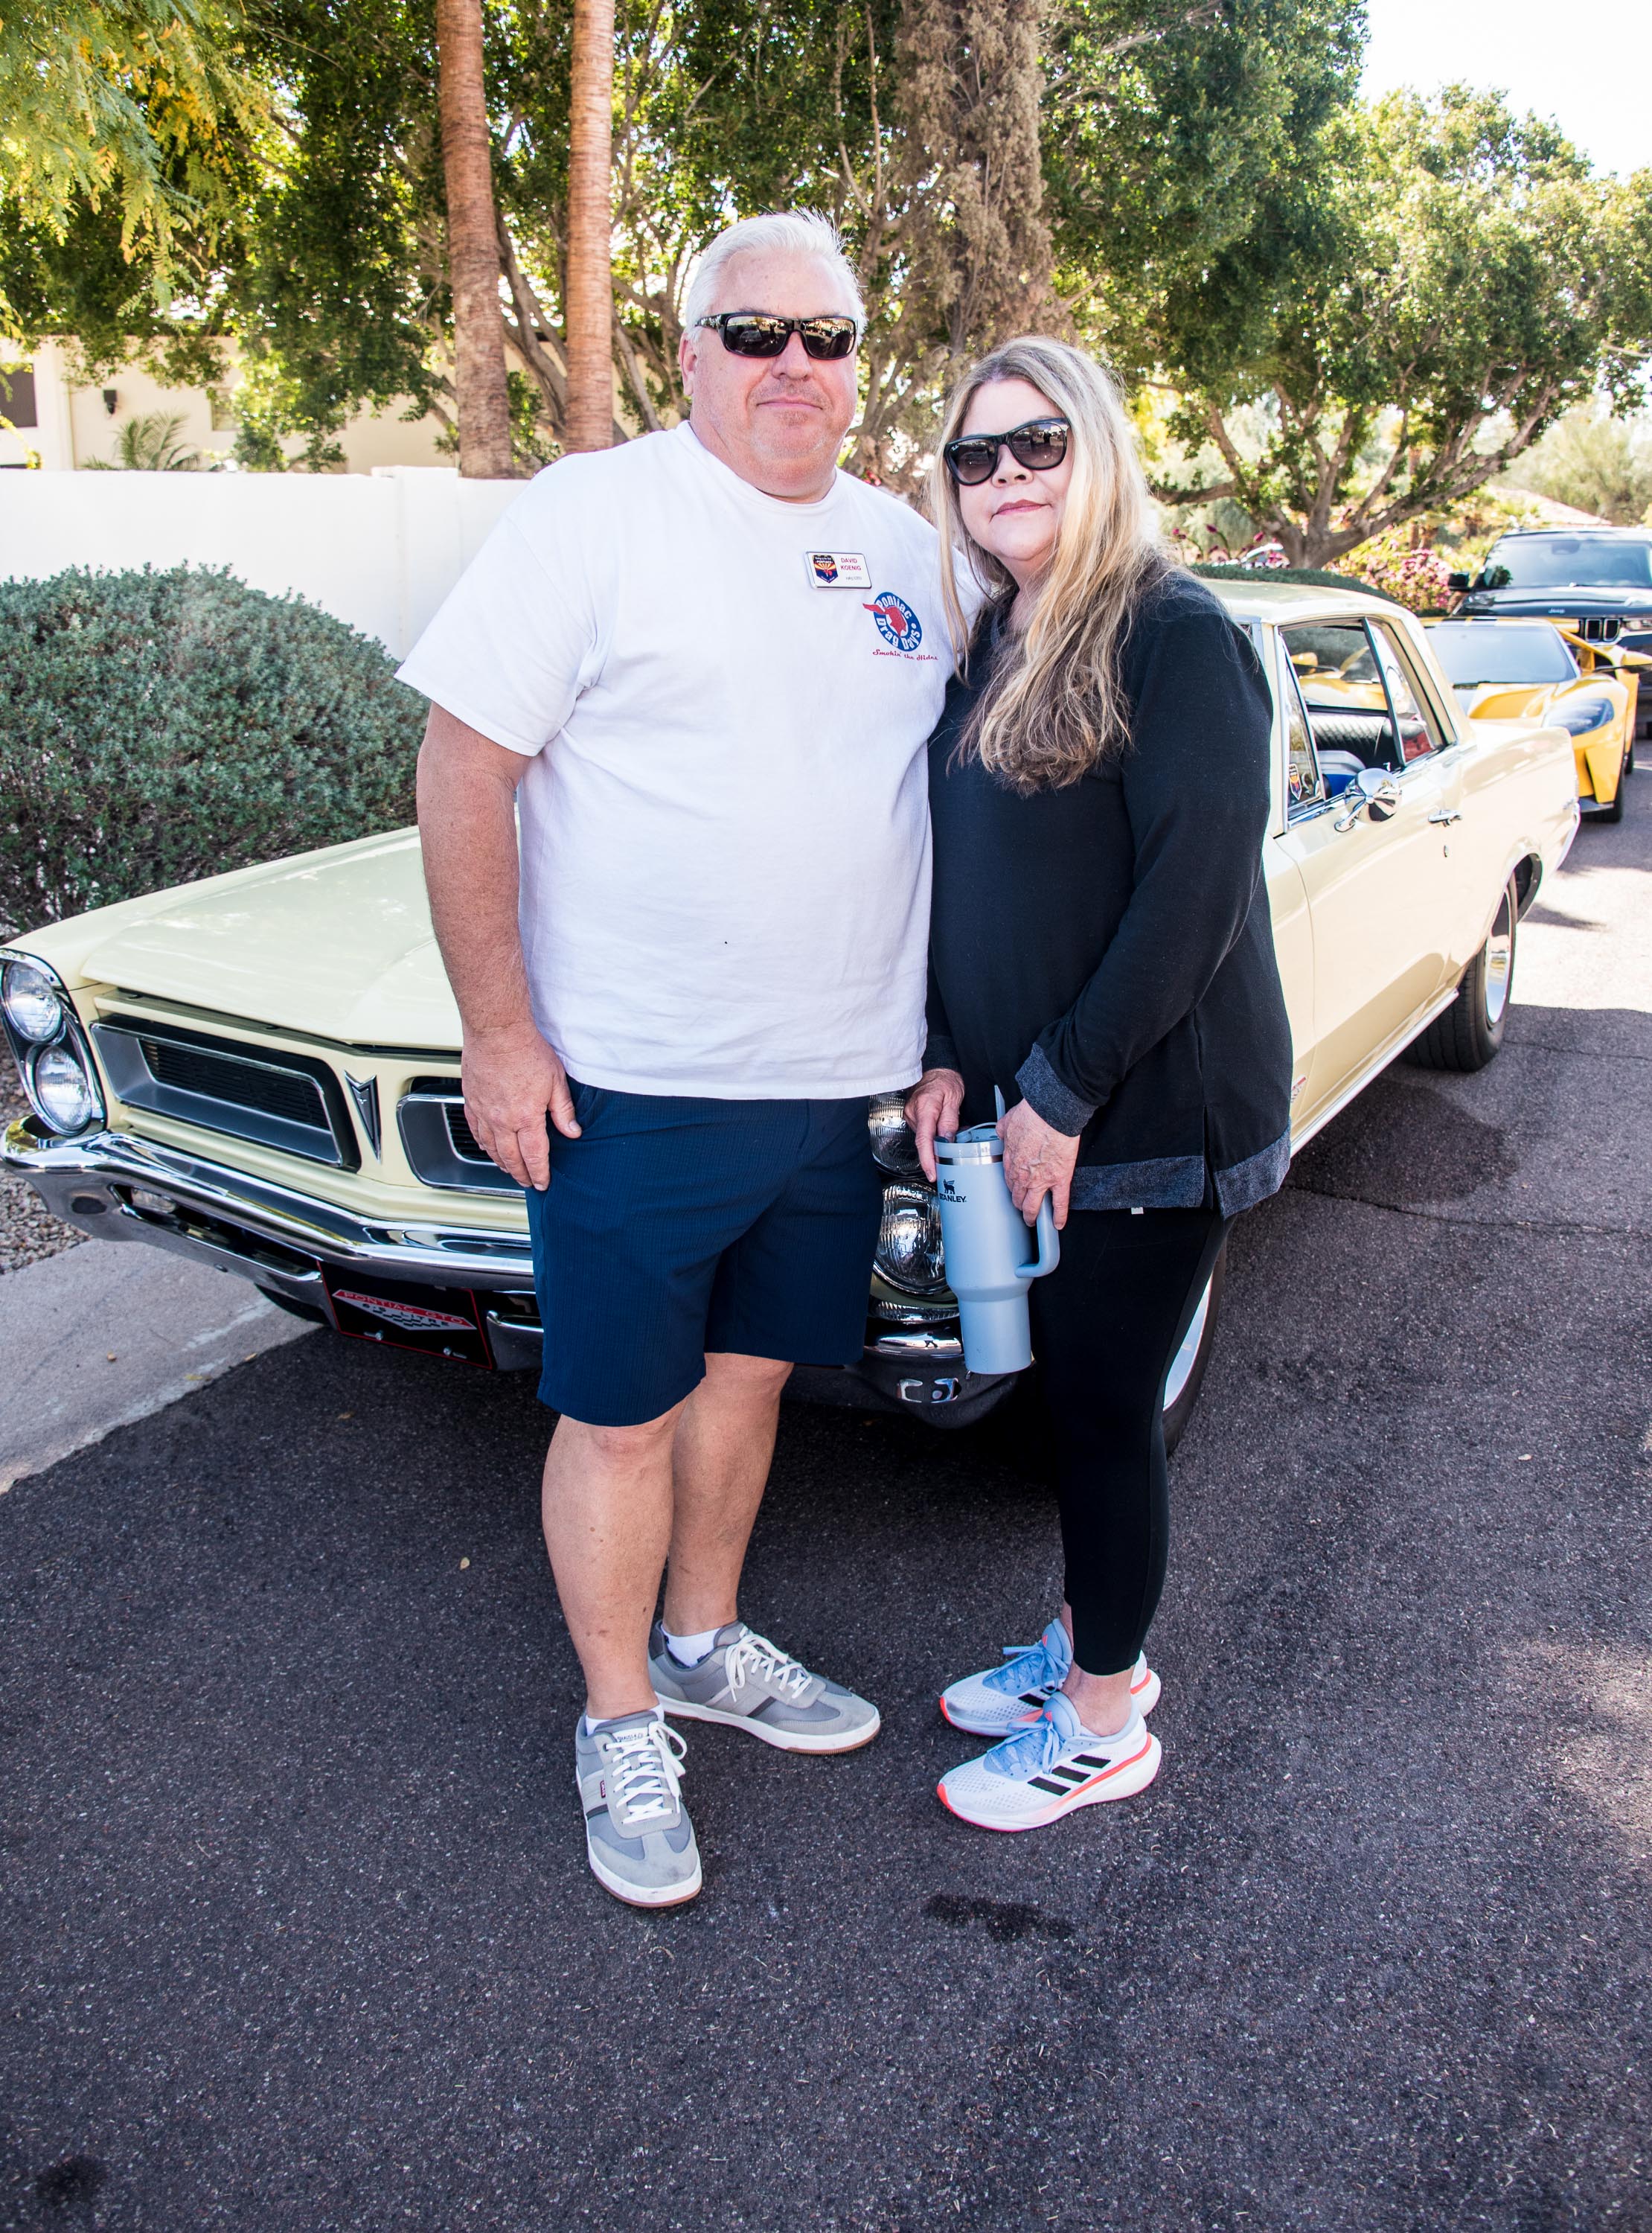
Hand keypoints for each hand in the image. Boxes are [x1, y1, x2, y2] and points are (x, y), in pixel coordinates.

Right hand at [461, 1022, 578, 1190]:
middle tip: (528, 1182)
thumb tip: (572, 1132)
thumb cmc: (526, 1050)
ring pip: (490, 1148)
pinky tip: (487, 1147)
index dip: (539, 1173)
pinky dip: (482, 1143)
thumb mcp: (556, 1081)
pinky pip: (474, 1130)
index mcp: (526, 1117)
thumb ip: (563, 1111)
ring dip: (501, 1163)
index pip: (534, 1156)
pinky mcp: (471, 1100)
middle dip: (521, 1174)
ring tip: (509, 1170)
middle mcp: (502, 1120)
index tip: (542, 1182)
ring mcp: (484, 1111)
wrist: (497, 1031)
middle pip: (511, 1158)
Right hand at [905, 1066, 965, 1182]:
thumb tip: (946, 1140)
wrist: (936, 1069)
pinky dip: (933, 1136)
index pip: (924, 1139)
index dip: (928, 1159)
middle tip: (951, 1158)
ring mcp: (910, 1115)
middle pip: (924, 1141)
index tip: (932, 1173)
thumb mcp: (954, 1098)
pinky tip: (941, 1132)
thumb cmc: (946, 1080)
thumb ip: (950, 1120)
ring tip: (950, 1135)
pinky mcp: (912, 1117)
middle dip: (937, 1152)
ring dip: (936, 1142)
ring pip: (924, 1138)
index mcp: (925, 1107)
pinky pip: (923, 1132)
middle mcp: (914, 1112)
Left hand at [998, 1097, 1079, 1229]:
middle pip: (1017, 1197)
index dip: (1010, 1188)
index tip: (1013, 1190)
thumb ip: (1003, 1130)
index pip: (1007, 1181)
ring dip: (1031, 1215)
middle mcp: (1023, 1174)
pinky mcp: (1060, 1179)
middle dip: (1018, 1205)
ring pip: (1032, 1205)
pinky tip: (1057, 1224)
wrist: (1051, 1114)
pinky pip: (1059, 1203)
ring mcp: (1041, 1179)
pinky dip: (1058, 1216)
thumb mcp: (1007, 1121)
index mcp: (1010, 1160)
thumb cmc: (1032, 1114)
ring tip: (1032, 1221)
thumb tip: (1001, 1131)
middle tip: (1021, 1209)